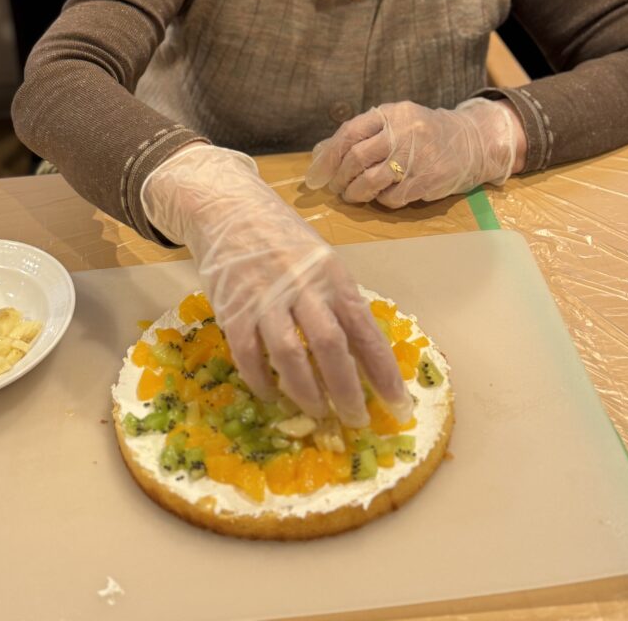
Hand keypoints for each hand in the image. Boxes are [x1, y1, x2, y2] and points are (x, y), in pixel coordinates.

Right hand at [141, 144, 411, 426]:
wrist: (228, 207)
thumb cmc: (281, 237)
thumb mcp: (320, 260)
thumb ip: (337, 300)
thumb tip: (363, 353)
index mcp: (332, 275)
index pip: (365, 330)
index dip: (383, 372)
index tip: (399, 405)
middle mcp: (303, 286)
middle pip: (331, 347)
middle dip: (347, 390)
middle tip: (357, 420)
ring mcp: (265, 297)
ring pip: (290, 355)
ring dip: (306, 392)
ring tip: (317, 413)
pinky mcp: (233, 308)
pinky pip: (248, 354)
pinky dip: (262, 381)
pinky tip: (272, 396)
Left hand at [305, 98, 524, 207]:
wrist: (471, 142)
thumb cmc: (423, 133)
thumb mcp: (396, 121)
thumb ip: (364, 133)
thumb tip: (322, 154)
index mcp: (390, 114)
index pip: (349, 133)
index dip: (328, 156)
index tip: (317, 173)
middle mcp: (402, 133)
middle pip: (356, 158)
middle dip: (340, 177)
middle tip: (337, 187)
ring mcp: (415, 157)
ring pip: (370, 181)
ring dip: (355, 193)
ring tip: (353, 195)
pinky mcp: (425, 181)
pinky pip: (391, 197)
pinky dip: (381, 200)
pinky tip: (383, 195)